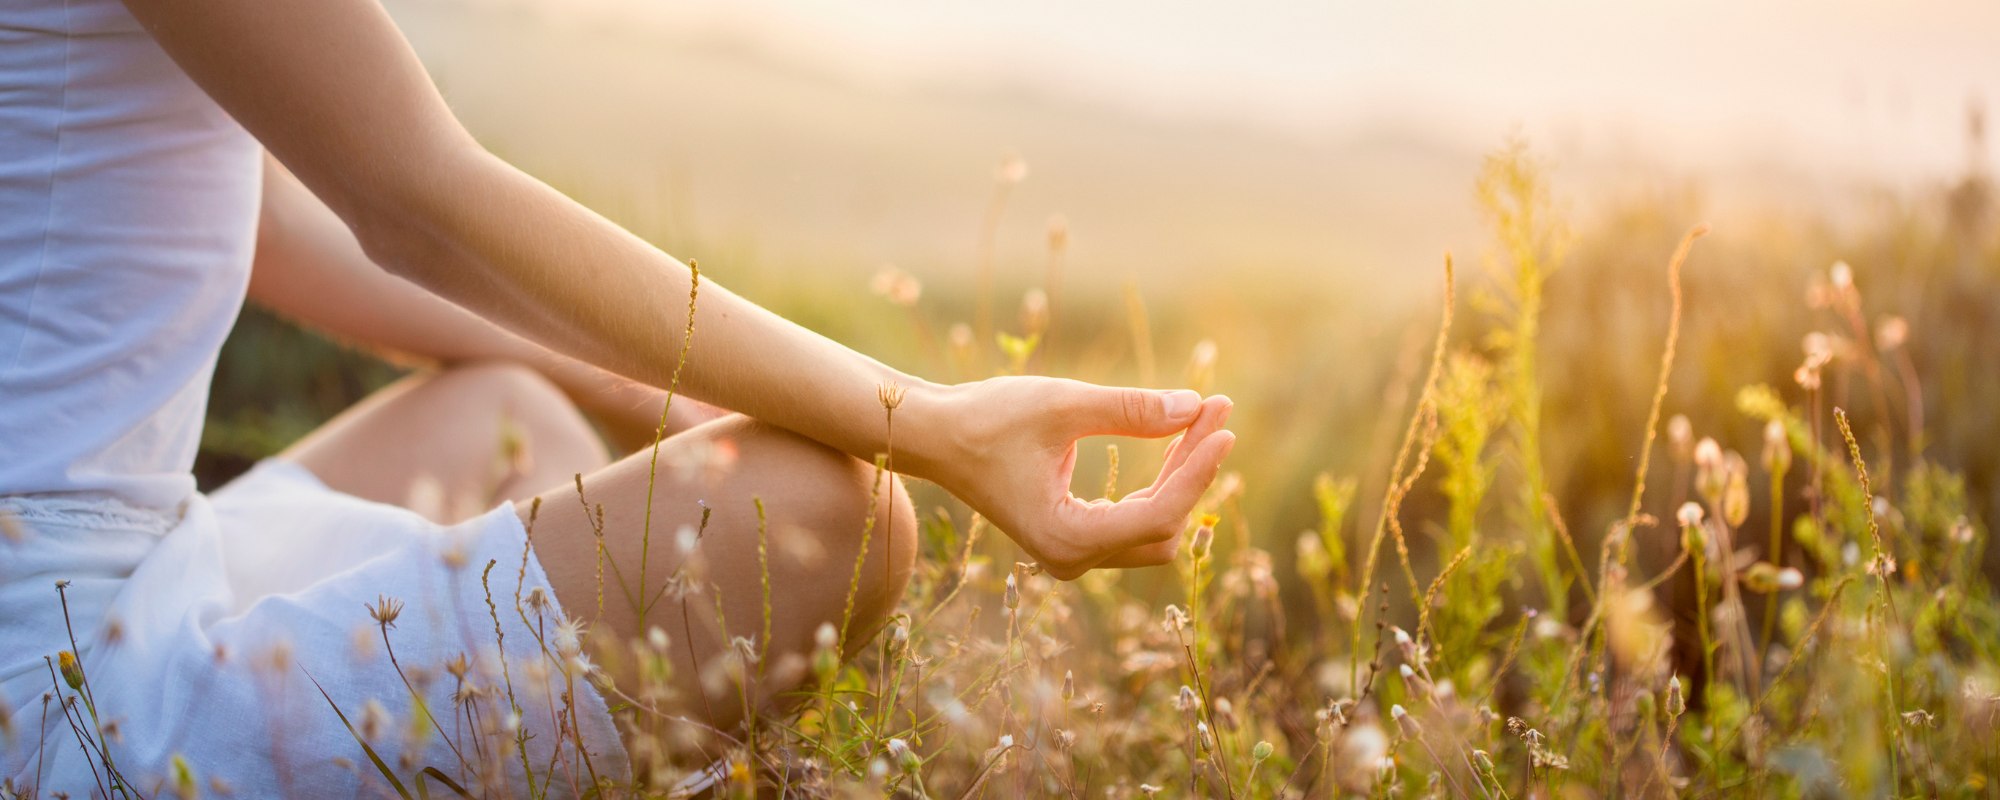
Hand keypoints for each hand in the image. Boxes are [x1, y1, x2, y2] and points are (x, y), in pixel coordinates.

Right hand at [903, 377, 1235, 579]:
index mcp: (1066, 538)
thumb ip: (1129, 409)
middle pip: (1164, 524)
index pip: (1158, 514)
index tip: (1224, 423)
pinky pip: (1136, 519)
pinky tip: (1176, 439)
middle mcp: (1072, 559)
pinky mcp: (1074, 538)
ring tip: (1201, 417)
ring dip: (1181, 476)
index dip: (1198, 470)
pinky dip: (1160, 482)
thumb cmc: (988, 419)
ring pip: (1154, 524)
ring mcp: (1073, 554)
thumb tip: (1195, 406)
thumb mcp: (1061, 405)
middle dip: (1194, 468)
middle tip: (1215, 407)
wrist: (937, 438)